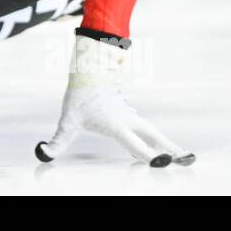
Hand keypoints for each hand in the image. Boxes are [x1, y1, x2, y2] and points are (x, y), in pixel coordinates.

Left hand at [35, 34, 194, 166]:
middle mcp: (127, 121)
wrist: (87, 67)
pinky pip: (144, 127)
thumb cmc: (78, 96)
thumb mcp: (66, 121)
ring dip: (167, 143)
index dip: (150, 156)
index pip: (137, 145)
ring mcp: (130, 116)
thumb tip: (42, 153)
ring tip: (183, 156)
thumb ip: (56, 141)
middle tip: (187, 160)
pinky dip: (155, 137)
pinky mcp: (128, 112)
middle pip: (153, 137)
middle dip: (170, 149)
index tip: (163, 163)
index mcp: (117, 126)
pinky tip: (160, 145)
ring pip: (152, 131)